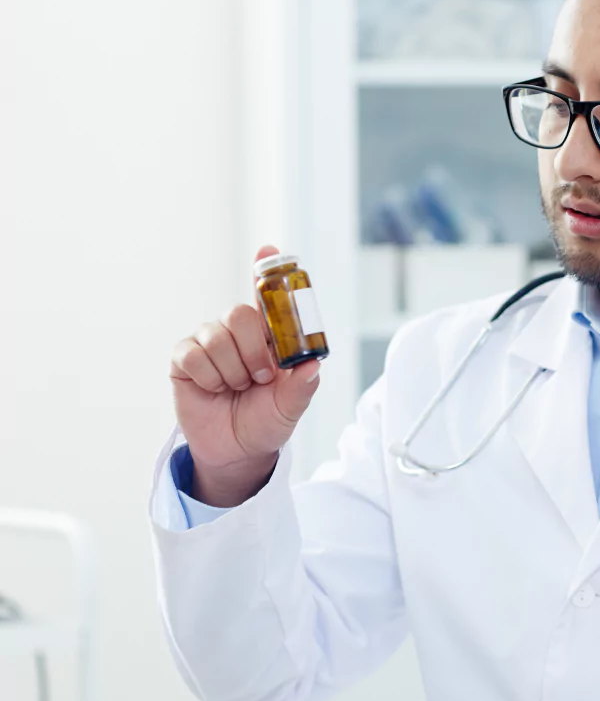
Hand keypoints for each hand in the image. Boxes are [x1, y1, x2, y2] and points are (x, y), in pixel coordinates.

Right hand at [169, 245, 321, 505]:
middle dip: (255, 351)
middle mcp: (238, 331)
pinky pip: (193, 355)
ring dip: (233, 371)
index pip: (267, 295)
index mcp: (269, 336)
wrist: (236, 451)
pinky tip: (214, 389)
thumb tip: (314, 365)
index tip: (269, 249)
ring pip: (217, 337)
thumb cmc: (266, 421)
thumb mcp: (290, 407)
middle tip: (261, 378)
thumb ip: (302, 386)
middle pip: (240, 314)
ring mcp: (209, 341)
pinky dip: (209, 378)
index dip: (266, 268)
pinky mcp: (184, 358)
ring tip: (238, 388)